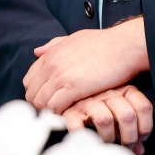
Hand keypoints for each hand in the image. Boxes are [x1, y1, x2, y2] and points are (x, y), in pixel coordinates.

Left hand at [23, 17, 148, 112]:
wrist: (125, 45)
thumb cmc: (105, 43)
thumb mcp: (75, 38)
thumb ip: (54, 45)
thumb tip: (37, 52)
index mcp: (51, 53)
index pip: (29, 80)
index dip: (37, 93)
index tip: (48, 100)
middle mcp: (51, 64)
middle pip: (32, 94)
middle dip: (41, 105)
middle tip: (54, 112)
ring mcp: (61, 75)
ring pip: (40, 102)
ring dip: (49, 112)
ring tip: (63, 115)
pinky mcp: (74, 87)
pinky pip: (55, 107)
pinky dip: (59, 114)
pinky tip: (70, 114)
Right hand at [61, 85, 154, 154]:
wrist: (71, 92)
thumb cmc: (100, 105)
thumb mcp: (119, 111)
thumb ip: (131, 129)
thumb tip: (140, 150)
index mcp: (123, 90)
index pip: (143, 107)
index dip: (145, 127)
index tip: (141, 138)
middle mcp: (108, 94)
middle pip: (127, 116)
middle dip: (129, 137)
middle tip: (126, 145)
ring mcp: (89, 102)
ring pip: (105, 120)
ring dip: (108, 137)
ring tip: (108, 143)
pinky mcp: (71, 111)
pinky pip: (78, 125)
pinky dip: (84, 136)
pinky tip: (89, 141)